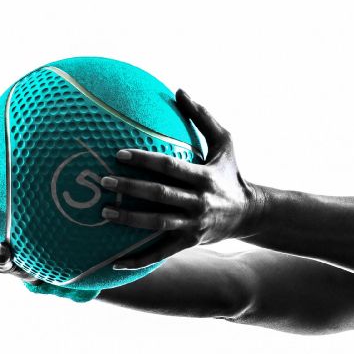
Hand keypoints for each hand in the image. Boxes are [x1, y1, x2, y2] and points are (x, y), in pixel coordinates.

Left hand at [98, 90, 262, 269]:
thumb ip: (202, 117)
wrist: (250, 214)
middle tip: (103, 182)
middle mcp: (198, 201)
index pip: (170, 167)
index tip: (119, 154)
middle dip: (130, 189)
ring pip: (158, 223)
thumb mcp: (225, 142)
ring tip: (104, 213)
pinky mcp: (189, 242)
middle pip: (159, 195)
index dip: (144, 160)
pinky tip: (115, 263)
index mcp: (204, 176)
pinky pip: (161, 253)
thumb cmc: (231, 173)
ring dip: (130, 220)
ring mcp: (193, 225)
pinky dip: (139, 260)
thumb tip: (179, 90)